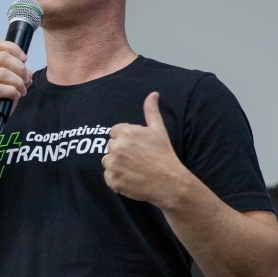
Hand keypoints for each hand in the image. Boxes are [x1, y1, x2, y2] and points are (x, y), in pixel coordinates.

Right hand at [0, 40, 32, 135]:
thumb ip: (18, 79)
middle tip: (25, 80)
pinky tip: (15, 96)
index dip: (14, 49)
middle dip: (20, 68)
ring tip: (21, 91)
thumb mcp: (7, 90)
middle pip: (3, 57)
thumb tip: (29, 73)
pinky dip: (11, 91)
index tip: (25, 59)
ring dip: (18, 82)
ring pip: (3, 73)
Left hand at [102, 92, 188, 206]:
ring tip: (134, 169)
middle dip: (121, 151)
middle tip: (138, 159)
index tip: (137, 147)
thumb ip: (151, 111)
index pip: (115, 132)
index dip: (126, 139)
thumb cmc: (165, 155)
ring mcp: (113, 165)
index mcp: (126, 132)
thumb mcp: (159, 130)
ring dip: (117, 165)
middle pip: (111, 146)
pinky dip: (116, 179)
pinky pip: (108, 177)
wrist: (170, 182)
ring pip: (108, 161)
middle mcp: (117, 147)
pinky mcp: (113, 180)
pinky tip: (130, 178)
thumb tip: (153, 94)